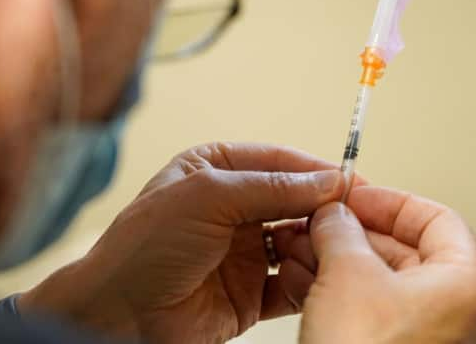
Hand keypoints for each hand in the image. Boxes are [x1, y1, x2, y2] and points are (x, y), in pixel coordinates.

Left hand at [19, 143, 343, 342]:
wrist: (119, 313)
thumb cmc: (145, 245)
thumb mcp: (208, 197)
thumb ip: (271, 187)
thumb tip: (327, 180)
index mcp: (214, 172)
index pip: (277, 162)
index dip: (316, 169)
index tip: (353, 180)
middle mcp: (230, 208)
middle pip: (292, 202)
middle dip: (322, 210)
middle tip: (356, 219)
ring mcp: (241, 250)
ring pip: (297, 242)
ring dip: (316, 246)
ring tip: (332, 251)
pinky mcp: (249, 292)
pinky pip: (290, 283)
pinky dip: (307, 281)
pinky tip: (314, 280)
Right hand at [301, 188, 475, 343]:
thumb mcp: (348, 274)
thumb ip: (340, 230)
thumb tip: (332, 213)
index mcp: (459, 285)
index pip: (434, 218)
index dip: (389, 200)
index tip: (354, 194)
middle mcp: (444, 309)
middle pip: (397, 247)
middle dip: (346, 230)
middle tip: (315, 219)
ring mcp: (411, 332)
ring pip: (370, 276)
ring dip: (329, 255)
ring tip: (297, 244)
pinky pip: (356, 303)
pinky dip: (327, 284)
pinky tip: (297, 275)